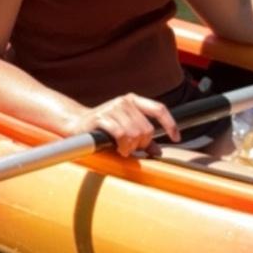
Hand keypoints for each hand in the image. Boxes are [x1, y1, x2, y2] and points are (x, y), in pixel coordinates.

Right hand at [64, 92, 180, 156]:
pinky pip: (121, 134)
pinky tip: (118, 149)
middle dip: (142, 144)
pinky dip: (123, 146)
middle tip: (131, 148)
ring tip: (123, 149)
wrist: (76, 124)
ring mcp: (112, 108)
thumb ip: (143, 139)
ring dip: (131, 147)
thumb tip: (158, 151)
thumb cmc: (103, 128)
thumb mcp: (126, 129)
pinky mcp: (102, 118)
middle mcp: (124, 102)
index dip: (170, 124)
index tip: (176, 138)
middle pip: (147, 128)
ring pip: (135, 133)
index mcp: (133, 101)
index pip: (158, 109)